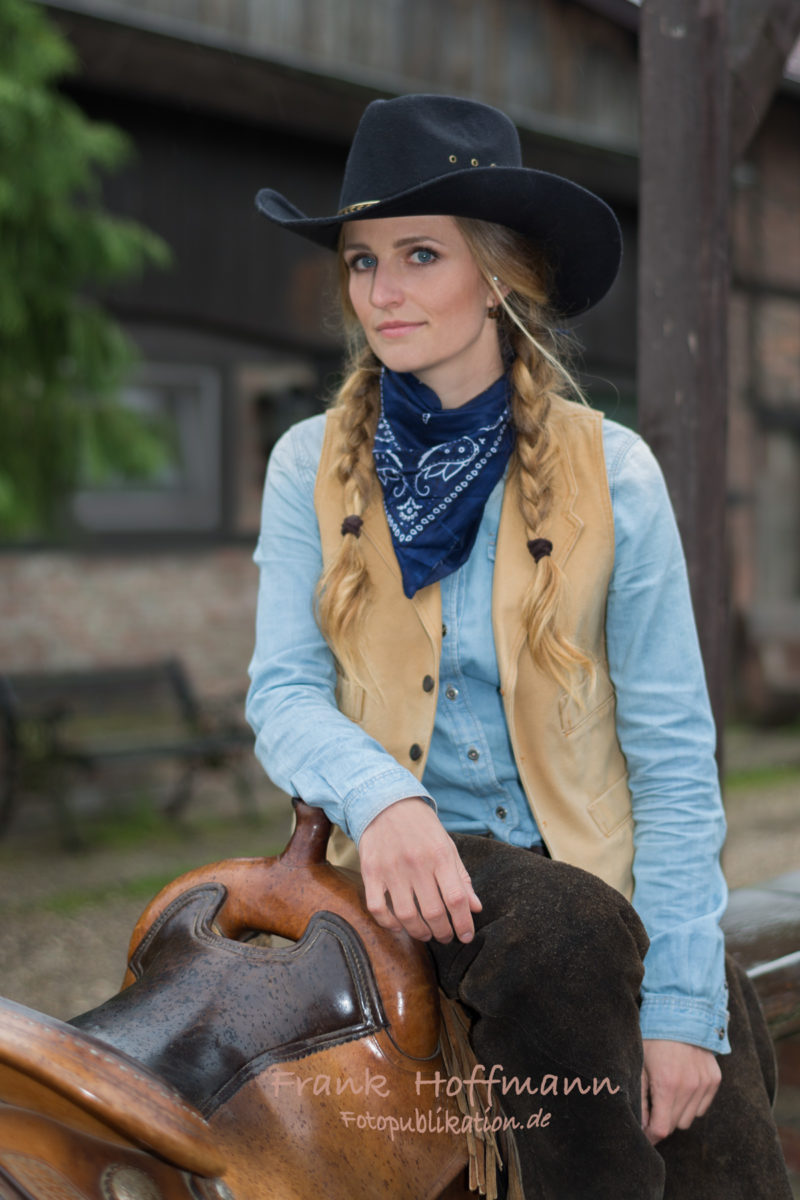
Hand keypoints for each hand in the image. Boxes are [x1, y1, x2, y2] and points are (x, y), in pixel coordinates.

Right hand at [358, 798, 481, 943]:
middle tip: (446, 937)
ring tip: (426, 934)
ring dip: (419, 932)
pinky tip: (399, 925)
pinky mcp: (370, 872)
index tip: (466, 936)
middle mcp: (417, 863)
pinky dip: (389, 923)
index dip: (464, 923)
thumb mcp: (447, 845)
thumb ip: (461, 878)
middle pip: (433, 912)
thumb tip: (476, 908)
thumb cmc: (422, 827)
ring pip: (407, 915)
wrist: (386, 802)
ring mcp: (391, 869)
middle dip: (443, 932)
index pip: (457, 898)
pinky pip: (377, 908)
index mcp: (440, 855)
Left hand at [641, 1039, 720, 1143]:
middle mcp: (689, 1087)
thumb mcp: (640, 1066)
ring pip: (690, 1118)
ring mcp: (705, 1084)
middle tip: (653, 1105)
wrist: (681, 1013)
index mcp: (667, 1085)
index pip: (662, 1128)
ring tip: (668, 1091)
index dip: (651, 1135)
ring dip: (678, 1112)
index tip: (644, 1133)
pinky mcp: (715, 1080)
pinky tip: (683, 1084)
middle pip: (676, 1125)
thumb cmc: (653, 1039)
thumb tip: (642, 1126)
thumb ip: (640, 1098)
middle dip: (663, 1120)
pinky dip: (692, 1102)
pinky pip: (702, 1106)